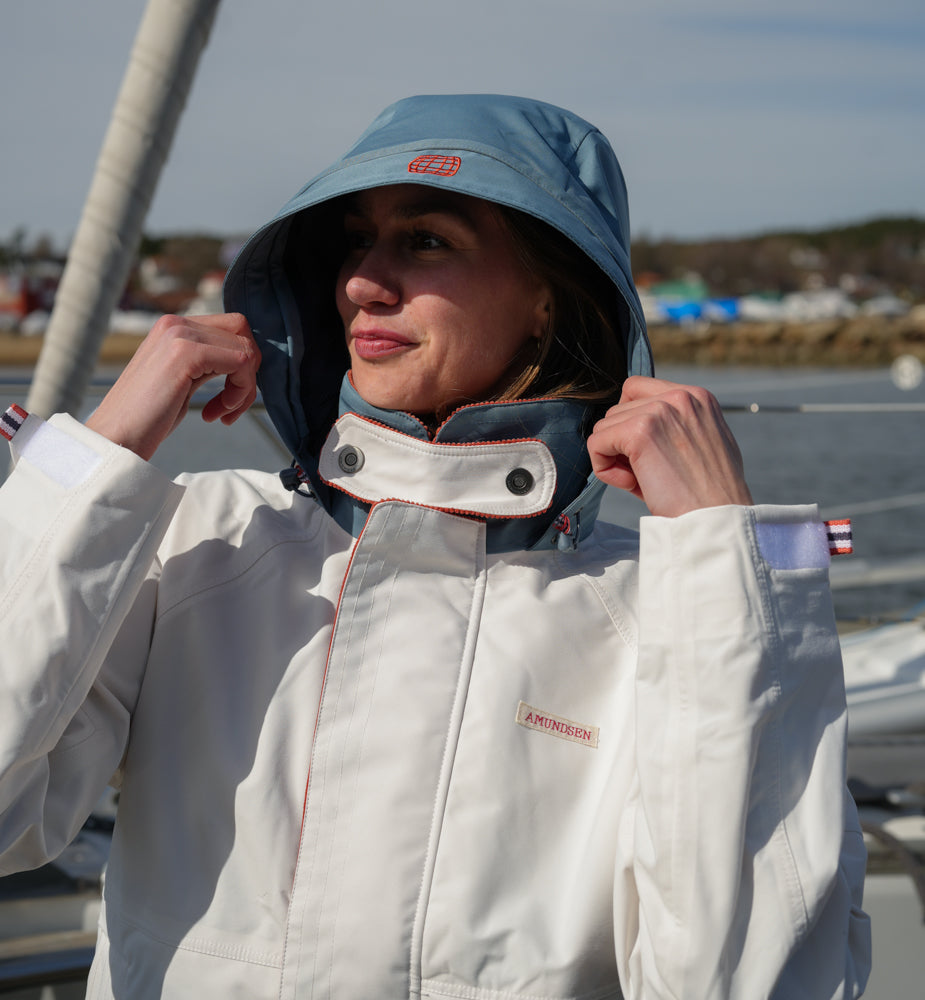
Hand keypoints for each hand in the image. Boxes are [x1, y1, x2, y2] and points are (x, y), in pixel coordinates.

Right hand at [85, 313, 260, 460]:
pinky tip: (218, 413)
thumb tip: (245, 361)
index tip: (227, 399)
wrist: (115, 438)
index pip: (231, 328)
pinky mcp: (186, 353)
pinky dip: (240, 391)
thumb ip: (208, 364)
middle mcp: (176, 324)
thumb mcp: (183, 381)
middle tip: (231, 406)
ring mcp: (180, 334)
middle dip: (248, 374)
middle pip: (242, 333)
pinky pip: (242, 362)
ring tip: (222, 413)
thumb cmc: (147, 419)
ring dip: (244, 388)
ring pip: (246, 349)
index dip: (241, 365)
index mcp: (173, 328)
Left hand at [586, 375, 752, 516]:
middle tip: (645, 473)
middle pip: (618, 409)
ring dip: (614, 457)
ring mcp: (659, 411)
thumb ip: (677, 425)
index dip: (630, 421)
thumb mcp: (703, 443)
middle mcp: (679, 396)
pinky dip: (603, 467)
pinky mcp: (639, 431)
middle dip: (622, 443)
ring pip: (604, 426)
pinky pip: (596, 443)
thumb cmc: (708, 493)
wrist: (716, 519)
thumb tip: (638, 422)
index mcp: (695, 396)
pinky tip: (629, 484)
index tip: (645, 452)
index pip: (637, 389)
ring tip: (642, 480)